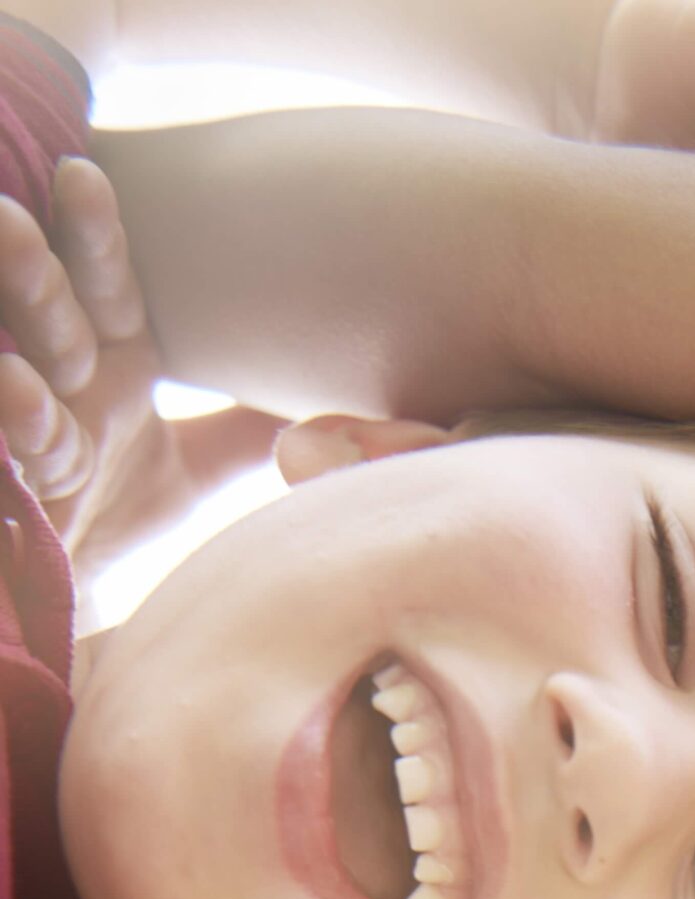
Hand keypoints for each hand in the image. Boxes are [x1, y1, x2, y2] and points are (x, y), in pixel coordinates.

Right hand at [0, 157, 279, 580]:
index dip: (97, 239)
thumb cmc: (109, 520)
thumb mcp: (186, 472)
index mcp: (105, 366)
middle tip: (60, 187)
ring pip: (24, 370)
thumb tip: (338, 401)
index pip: (105, 290)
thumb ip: (243, 431)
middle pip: (55, 311)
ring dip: (26, 304)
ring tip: (10, 232)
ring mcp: (28, 436)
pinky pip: (16, 451)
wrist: (55, 601)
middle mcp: (59, 386)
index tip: (89, 177)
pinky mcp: (16, 485)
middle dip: (48, 256)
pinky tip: (13, 382)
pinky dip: (15, 412)